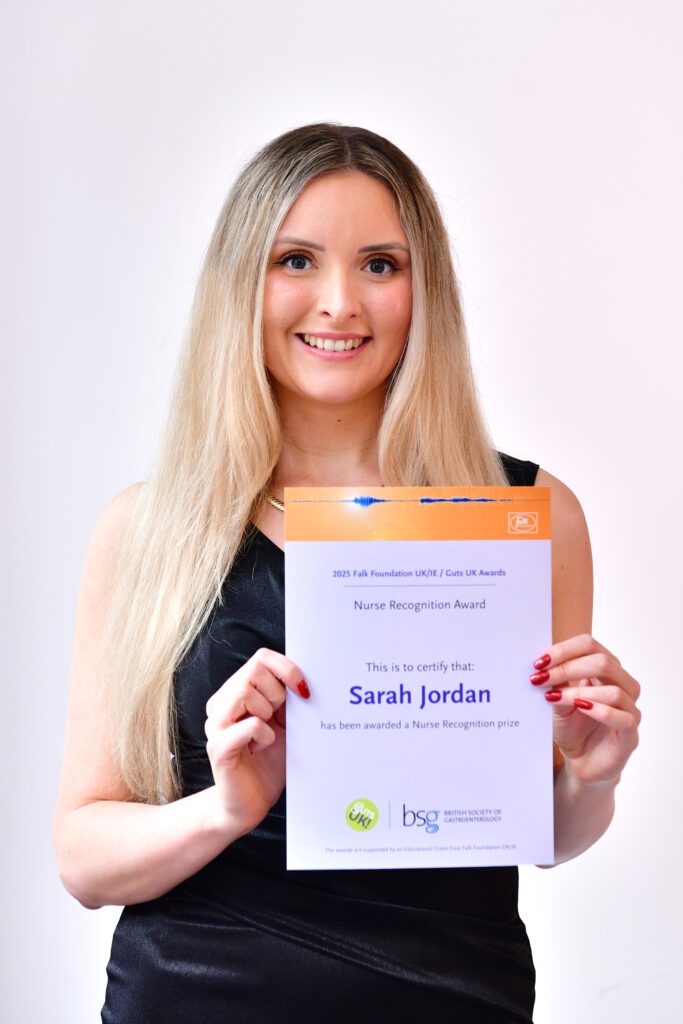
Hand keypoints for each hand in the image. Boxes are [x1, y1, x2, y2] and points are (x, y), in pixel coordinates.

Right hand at [204, 647, 309, 834]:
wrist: (250, 804)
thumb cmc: (269, 762)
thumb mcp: (286, 723)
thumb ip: (290, 699)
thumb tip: (310, 676)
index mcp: (236, 693)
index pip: (261, 658)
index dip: (286, 668)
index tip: (304, 691)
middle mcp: (221, 704)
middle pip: (254, 671)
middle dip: (277, 694)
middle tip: (277, 719)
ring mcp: (215, 725)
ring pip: (246, 692)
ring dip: (267, 713)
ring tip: (266, 735)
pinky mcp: (218, 747)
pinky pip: (250, 724)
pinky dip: (264, 734)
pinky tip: (261, 747)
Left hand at [530, 634, 640, 787]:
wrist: (580, 762)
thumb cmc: (572, 728)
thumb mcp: (557, 700)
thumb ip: (556, 683)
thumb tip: (541, 665)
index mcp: (606, 671)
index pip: (590, 646)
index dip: (564, 650)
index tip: (539, 662)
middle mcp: (623, 686)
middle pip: (604, 662)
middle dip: (568, 668)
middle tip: (541, 678)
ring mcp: (629, 710)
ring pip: (614, 691)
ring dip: (580, 692)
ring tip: (555, 697)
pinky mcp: (630, 735)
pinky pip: (624, 718)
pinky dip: (601, 711)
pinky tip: (581, 708)